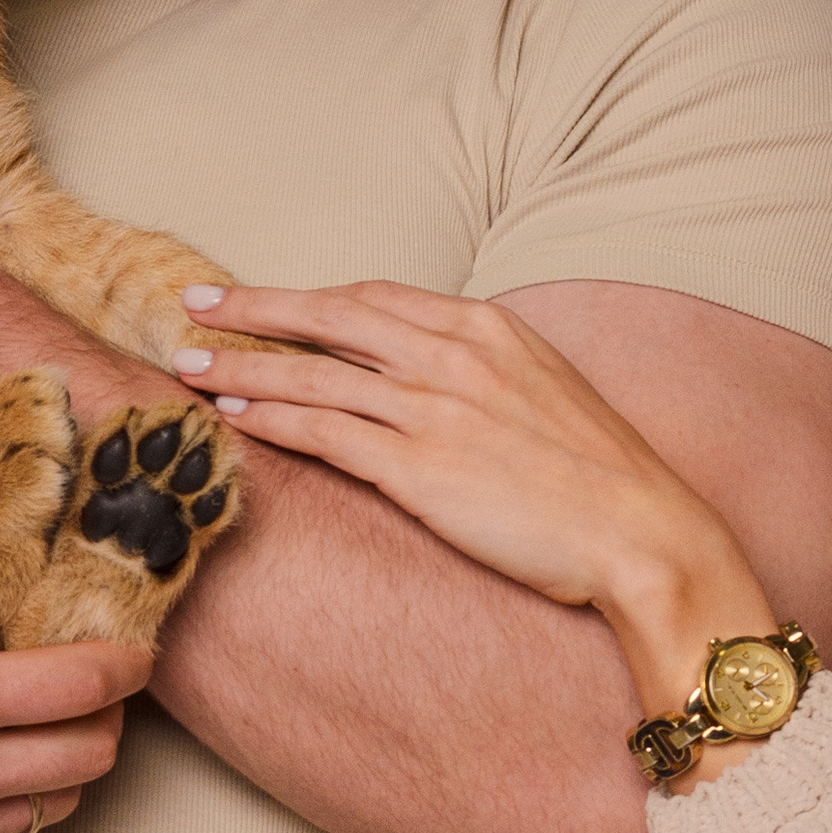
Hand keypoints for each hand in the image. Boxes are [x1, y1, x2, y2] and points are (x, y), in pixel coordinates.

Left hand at [170, 276, 780, 728]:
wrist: (644, 535)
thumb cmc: (606, 482)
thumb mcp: (550, 397)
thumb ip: (490, 378)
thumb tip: (447, 387)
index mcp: (490, 329)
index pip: (379, 299)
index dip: (314, 298)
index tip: (266, 298)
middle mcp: (455, 355)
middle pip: (331, 316)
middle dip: (257, 308)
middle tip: (196, 304)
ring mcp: (433, 408)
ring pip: (313, 374)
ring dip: (242, 365)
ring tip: (187, 363)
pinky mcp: (419, 468)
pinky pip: (324, 432)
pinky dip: (272, 417)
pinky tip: (233, 414)